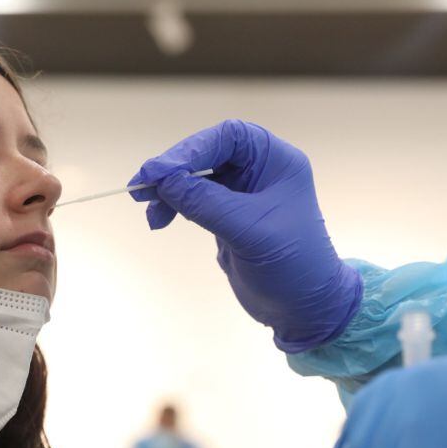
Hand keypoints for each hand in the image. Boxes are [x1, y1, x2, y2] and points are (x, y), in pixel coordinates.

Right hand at [130, 119, 360, 349]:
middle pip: (207, 153)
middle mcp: (259, 170)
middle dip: (174, 169)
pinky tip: (159, 220)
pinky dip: (173, 206)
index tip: (160, 170)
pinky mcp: (228, 216)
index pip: (228, 137)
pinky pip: (193, 200)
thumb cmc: (292, 266)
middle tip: (141, 186)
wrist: (305, 309)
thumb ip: (206, 203)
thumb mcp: (250, 232)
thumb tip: (164, 181)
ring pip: (196, 177)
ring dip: (168, 189)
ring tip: (148, 209)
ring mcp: (242, 193)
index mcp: (276, 162)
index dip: (192, 148)